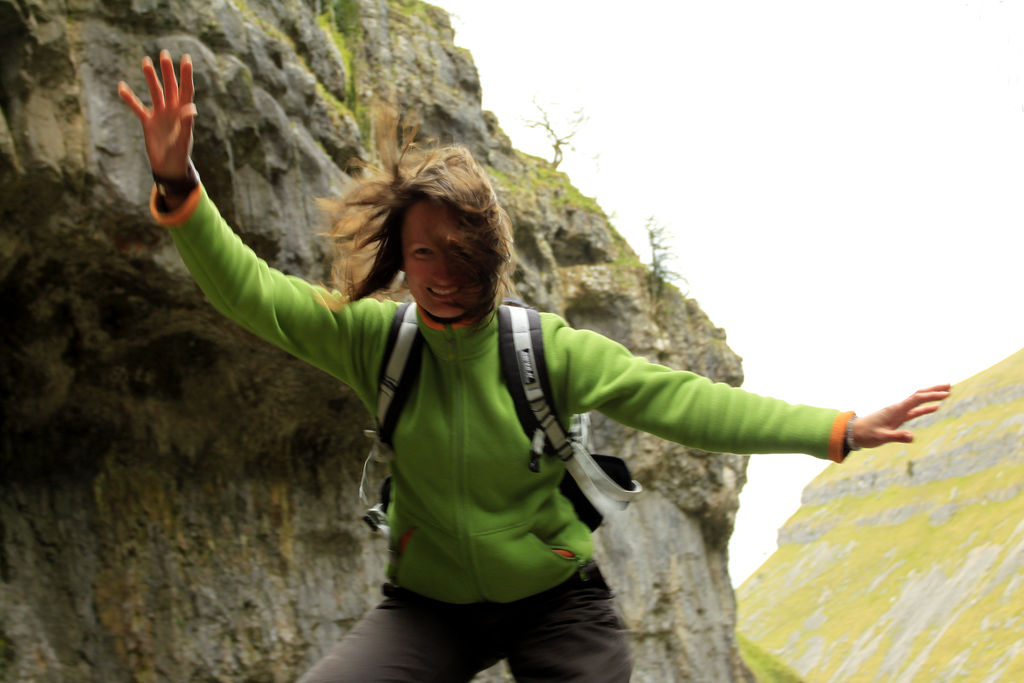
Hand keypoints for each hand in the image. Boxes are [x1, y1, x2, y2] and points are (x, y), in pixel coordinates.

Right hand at [117, 50, 196, 178]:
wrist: (168, 168)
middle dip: (167, 70)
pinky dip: (129, 98)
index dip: (186, 74)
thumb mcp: (183, 140)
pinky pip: (137, 107)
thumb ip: (186, 124)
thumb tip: (191, 108)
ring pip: (155, 92)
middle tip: (163, 53)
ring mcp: (160, 115)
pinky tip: (121, 86)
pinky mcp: (148, 122)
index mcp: (184, 113)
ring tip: (145, 61)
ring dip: (150, 78)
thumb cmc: (179, 156)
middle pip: (171, 86)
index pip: (186, 89)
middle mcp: (173, 111)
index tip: (186, 58)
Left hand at [852, 384, 950, 448]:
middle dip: (933, 390)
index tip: (945, 394)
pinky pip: (914, 411)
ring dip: (931, 397)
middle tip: (949, 385)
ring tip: (946, 392)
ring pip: (917, 401)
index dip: (931, 396)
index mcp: (895, 410)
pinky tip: (935, 408)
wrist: (854, 432)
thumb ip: (896, 436)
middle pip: (918, 395)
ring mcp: (898, 412)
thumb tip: (912, 437)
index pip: (916, 399)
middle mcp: (898, 408)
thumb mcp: (881, 437)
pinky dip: (925, 408)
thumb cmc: (866, 434)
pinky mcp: (897, 418)